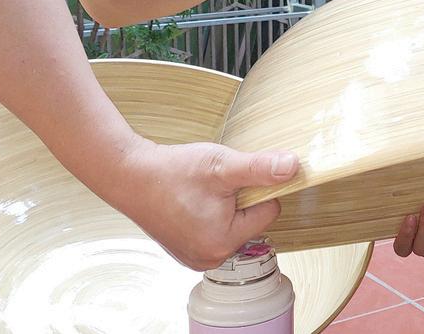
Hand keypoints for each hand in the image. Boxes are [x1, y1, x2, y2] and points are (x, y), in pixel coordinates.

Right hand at [105, 136, 299, 269]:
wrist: (130, 175)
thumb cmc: (172, 171)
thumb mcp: (222, 165)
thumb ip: (260, 168)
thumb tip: (293, 167)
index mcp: (223, 242)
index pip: (270, 212)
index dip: (256, 189)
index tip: (232, 180)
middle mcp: (211, 258)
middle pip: (252, 222)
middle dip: (240, 200)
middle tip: (213, 186)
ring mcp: (197, 258)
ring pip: (234, 226)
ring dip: (225, 207)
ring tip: (200, 193)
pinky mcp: (187, 252)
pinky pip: (216, 231)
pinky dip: (210, 215)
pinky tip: (192, 202)